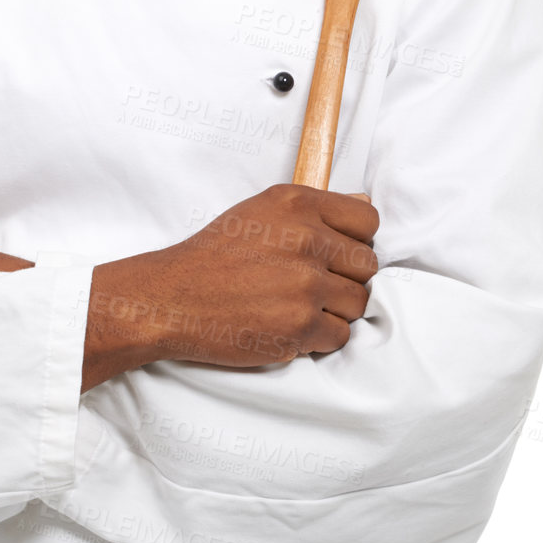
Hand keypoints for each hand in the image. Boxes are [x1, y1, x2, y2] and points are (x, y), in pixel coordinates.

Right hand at [82, 183, 378, 390]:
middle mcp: (306, 239)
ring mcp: (306, 285)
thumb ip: (315, 208)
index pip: (369, 221)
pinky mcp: (301, 326)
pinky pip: (341, 335)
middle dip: (345, 277)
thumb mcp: (261, 210)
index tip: (335, 252)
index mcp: (297, 204)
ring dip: (334, 310)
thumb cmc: (214, 255)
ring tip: (297, 305)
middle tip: (311, 284)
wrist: (172, 299)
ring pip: (358, 302)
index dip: (355, 240)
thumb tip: (366, 204)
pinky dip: (320, 338)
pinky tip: (290, 326)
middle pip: (367, 264)